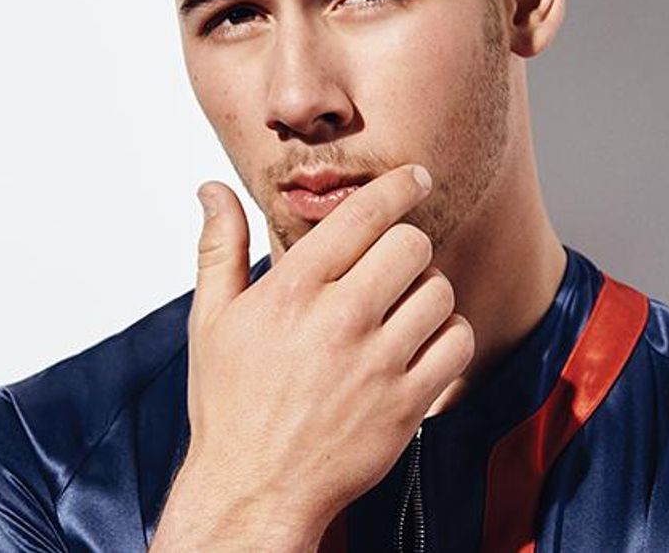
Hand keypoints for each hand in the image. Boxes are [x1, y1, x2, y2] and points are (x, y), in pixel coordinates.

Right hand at [149, 164, 474, 551]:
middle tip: (395, 261)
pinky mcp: (406, 404)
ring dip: (428, 292)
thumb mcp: (211, 319)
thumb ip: (219, 247)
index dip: (399, 185)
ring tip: (403, 308)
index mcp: (293, 291)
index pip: (363, 213)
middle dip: (408, 244)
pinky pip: (456, 345)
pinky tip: (421, 345)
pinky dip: (448, 338)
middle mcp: (339, 321)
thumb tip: (212, 190)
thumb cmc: (231, 404)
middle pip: (412, 244)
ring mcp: (377, 365)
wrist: (253, 491)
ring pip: (440, 292)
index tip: (416, 178)